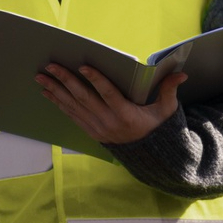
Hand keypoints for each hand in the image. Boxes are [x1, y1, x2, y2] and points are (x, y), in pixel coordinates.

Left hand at [36, 61, 185, 144]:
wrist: (147, 155)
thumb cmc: (156, 126)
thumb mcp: (166, 111)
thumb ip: (169, 90)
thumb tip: (181, 74)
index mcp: (126, 114)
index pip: (108, 94)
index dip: (96, 80)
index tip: (83, 66)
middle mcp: (108, 121)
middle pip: (84, 98)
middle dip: (66, 81)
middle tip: (51, 66)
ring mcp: (97, 127)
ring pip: (73, 106)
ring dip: (55, 90)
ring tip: (41, 77)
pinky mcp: (90, 131)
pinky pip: (71, 115)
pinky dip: (58, 103)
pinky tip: (47, 92)